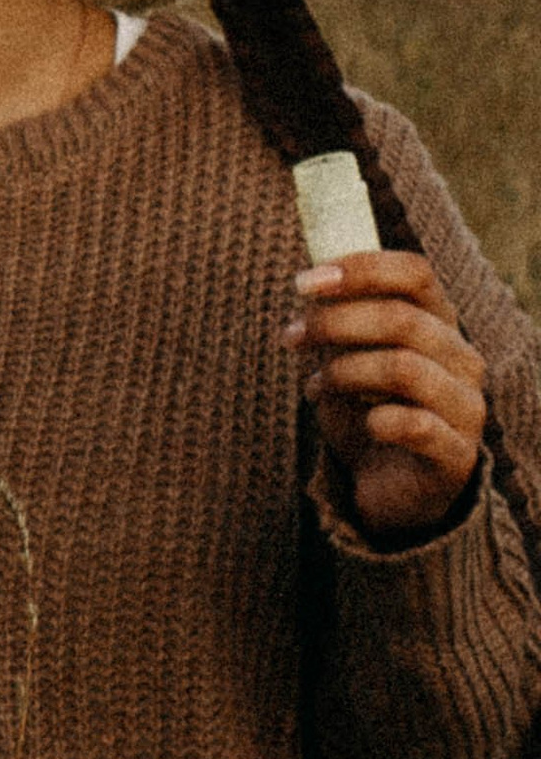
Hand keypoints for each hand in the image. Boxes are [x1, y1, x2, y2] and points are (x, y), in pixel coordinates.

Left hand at [284, 249, 488, 538]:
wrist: (390, 490)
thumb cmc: (368, 413)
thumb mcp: (345, 361)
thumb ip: (336, 324)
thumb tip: (309, 285)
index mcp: (439, 324)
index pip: (415, 274)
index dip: (361, 269)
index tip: (305, 282)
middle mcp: (462, 359)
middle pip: (402, 318)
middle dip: (335, 322)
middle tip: (292, 336)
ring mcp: (466, 407)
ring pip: (404, 368)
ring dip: (345, 372)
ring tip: (316, 387)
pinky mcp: (457, 455)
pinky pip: (418, 426)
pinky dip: (378, 420)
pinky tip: (363, 424)